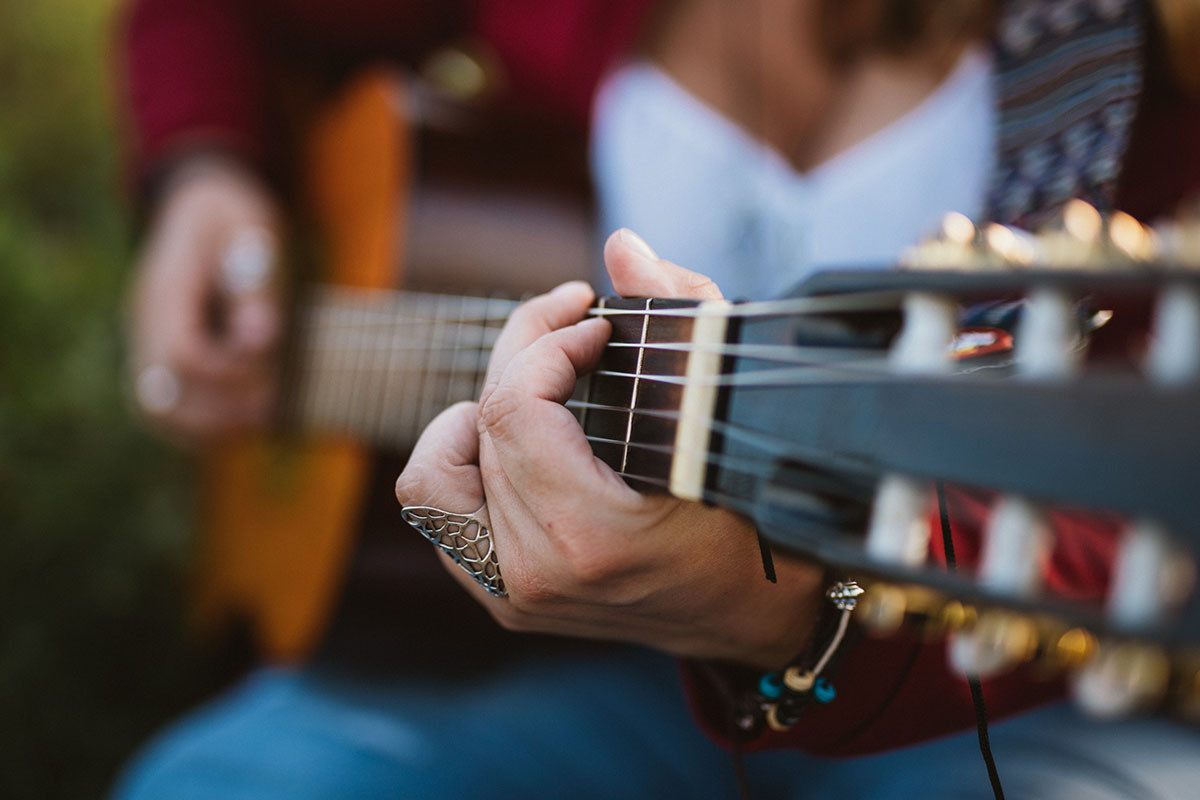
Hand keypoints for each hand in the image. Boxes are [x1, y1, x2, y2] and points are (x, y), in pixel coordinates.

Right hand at [127, 156, 283, 444]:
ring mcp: (144, 340)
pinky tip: (239, 416)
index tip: (269, 373)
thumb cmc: (232, 214)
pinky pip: (161, 406)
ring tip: (256, 418)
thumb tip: (260, 337)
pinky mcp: (155, 354)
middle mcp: (144, 321)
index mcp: (167, 289)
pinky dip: (196, 424)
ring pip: (153, 410)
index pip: (182, 353)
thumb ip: (255, 284)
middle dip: (217, 414)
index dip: (228, 374)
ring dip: (204, 428)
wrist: (194, 201)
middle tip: (268, 407)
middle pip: (159, 396)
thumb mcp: (251, 232)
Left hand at [397, 229, 823, 668]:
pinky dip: (462, 458)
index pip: (514, 409)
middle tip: (571, 323)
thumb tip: (621, 246)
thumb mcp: (732, 413)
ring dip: (485, 405)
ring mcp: (513, 593)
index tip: (597, 325)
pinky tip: (511, 435)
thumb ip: (683, 317)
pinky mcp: (505, 597)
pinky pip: (438, 510)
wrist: (754, 619)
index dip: (547, 343)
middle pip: (481, 424)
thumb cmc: (759, 517)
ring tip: (536, 381)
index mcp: (592, 537)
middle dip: (524, 351)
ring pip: (438, 467)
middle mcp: (536, 574)